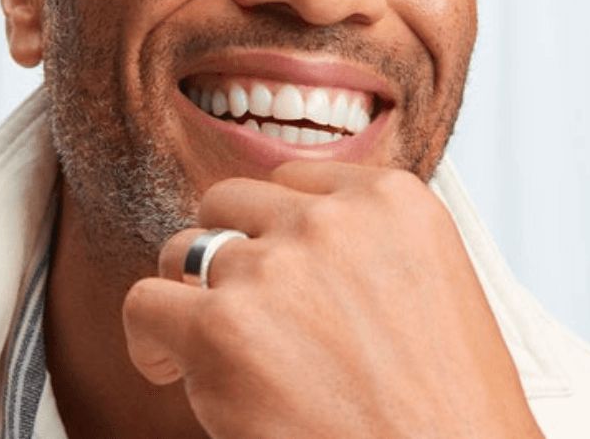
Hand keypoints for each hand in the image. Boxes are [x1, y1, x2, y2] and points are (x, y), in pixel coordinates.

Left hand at [123, 161, 544, 437]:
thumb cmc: (444, 411)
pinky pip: (146, 302)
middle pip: (233, 202)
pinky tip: (170, 367)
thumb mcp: (429, 285)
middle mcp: (333, 221)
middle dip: (233, 250)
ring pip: (186, 248)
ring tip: (214, 346)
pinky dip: (150, 337)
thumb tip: (280, 226)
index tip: (283, 270)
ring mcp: (276, 268)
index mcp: (393, 201)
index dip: (278, 228)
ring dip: (194, 295)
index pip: (293, 179)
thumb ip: (362, 241)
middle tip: (245, 309)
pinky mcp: (222, 329)